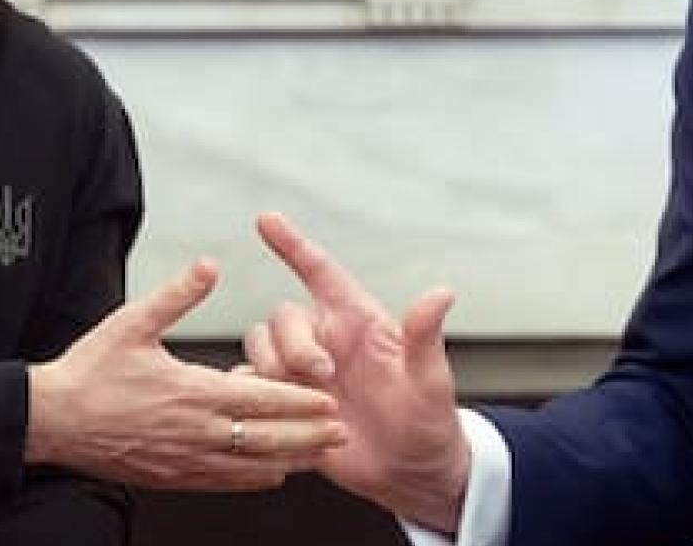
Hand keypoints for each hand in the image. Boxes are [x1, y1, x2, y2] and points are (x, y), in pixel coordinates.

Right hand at [25, 259, 346, 490]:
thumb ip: (178, 295)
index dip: (298, 400)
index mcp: (192, 391)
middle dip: (308, 434)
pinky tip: (272, 476)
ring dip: (289, 461)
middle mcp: (195, 430)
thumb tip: (209, 266)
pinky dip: (253, 480)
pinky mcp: (172, 476)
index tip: (328, 397)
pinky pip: (222, 483)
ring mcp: (184, 458)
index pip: (260, 398)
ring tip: (319, 455)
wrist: (50, 421)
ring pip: (250, 466)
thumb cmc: (89, 372)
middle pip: (266, 438)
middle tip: (341, 429)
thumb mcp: (133, 322)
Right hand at [244, 213, 470, 533]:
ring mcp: (304, 374)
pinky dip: (256, 397)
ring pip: (260, 348)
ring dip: (274, 372)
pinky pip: (251, 386)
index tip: (267, 220)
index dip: (293, 244)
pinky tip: (281, 417)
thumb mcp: (431, 381)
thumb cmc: (429, 422)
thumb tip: (441, 293)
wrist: (412, 473)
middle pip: (282, 317)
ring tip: (312, 403)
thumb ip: (426, 338)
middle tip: (324, 378)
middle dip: (293, 344)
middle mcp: (327, 342)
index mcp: (359, 324)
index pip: (320, 272)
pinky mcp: (287, 405)